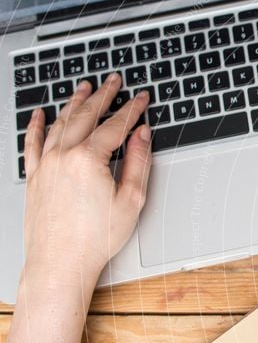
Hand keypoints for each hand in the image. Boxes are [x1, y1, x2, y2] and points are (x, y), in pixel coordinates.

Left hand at [22, 74, 151, 285]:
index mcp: (88, 159)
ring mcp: (45, 164)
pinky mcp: (34, 177)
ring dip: (74, 103)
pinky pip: (32, 142)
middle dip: (103, 96)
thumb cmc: (95, 238)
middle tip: (113, 81)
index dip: (131, 109)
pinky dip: (36, 124)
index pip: (115, 126)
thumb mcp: (130, 201)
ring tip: (85, 88)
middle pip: (85, 116)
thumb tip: (141, 136)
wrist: (60, 262)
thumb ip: (138, 163)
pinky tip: (40, 113)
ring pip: (60, 123)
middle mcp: (63, 156)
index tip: (141, 98)